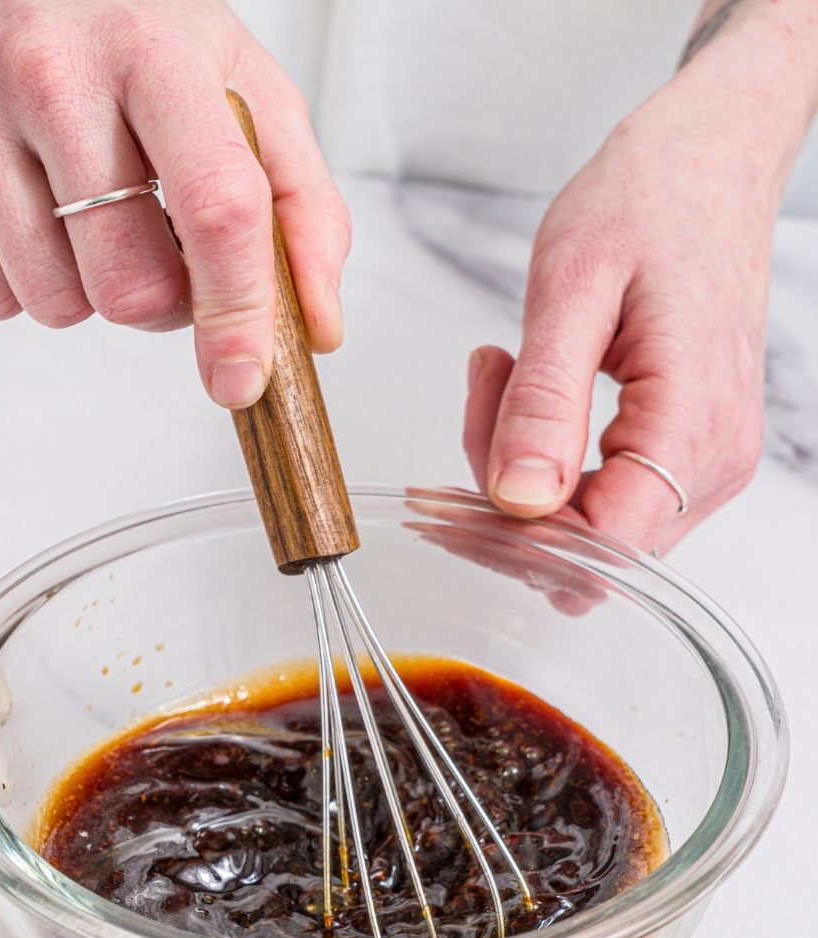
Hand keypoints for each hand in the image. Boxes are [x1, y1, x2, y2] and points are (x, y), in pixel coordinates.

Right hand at [0, 0, 349, 407]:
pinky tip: (35, 208)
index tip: (243, 378)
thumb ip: (303, 207)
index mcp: (152, 51)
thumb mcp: (246, 87)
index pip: (214, 209)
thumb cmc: (135, 29)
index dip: (237, 312)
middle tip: (159, 246)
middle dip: (160, 301)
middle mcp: (48, 72)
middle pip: (128, 286)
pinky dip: (26, 279)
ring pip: (55, 304)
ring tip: (94, 215)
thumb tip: (313, 325)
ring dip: (91, 291)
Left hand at [463, 0, 817, 553]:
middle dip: (509, 493)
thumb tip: (518, 499)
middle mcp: (713, 458)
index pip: (603, 547)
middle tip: (484, 389)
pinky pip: (604, 493)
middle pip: (588, 546)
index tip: (456, 494)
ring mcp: (707, 460)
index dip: (519, 541)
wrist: (712, 158)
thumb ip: (544, 400)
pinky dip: (549, 456)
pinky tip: (530, 389)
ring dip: (523, 470)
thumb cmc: (654, 197)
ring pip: (589, 527)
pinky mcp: (688, 450)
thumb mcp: (573, 285)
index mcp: (691, 420)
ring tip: (506, 370)